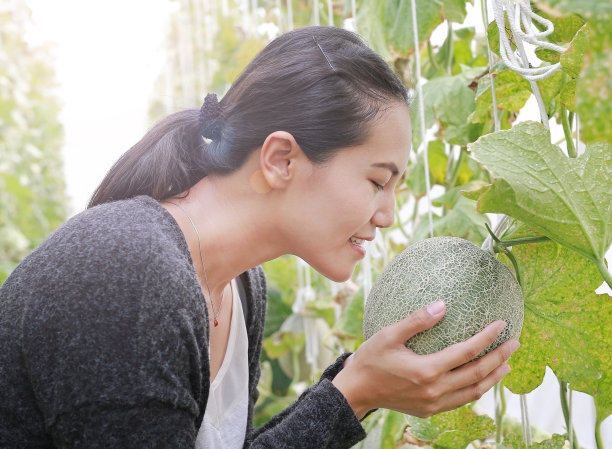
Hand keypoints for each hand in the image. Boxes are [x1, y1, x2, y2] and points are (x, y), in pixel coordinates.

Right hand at [331, 301, 519, 419]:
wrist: (356, 392)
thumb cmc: (370, 360)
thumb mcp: (389, 335)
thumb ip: (417, 321)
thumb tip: (442, 305)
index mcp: (427, 370)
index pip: (467, 352)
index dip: (487, 337)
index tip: (501, 324)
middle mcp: (435, 390)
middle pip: (477, 374)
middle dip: (499, 358)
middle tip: (514, 343)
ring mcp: (434, 403)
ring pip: (473, 392)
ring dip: (493, 377)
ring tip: (506, 364)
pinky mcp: (430, 409)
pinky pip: (461, 400)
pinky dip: (476, 390)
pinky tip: (480, 381)